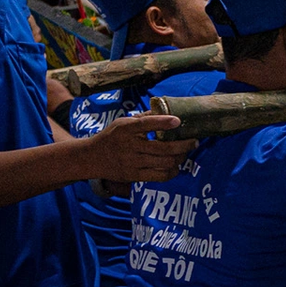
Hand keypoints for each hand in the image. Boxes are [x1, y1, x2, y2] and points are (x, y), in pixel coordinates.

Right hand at [77, 114, 192, 182]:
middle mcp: (129, 146)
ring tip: (185, 152)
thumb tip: (166, 110)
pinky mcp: (134, 176)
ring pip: (165, 162)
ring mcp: (132, 163)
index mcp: (125, 129)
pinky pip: (160, 176)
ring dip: (181, 158)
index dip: (163, 122)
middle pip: (163, 148)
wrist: (91, 158)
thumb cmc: (112, 137)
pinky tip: (176, 165)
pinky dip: (173, 171)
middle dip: (184, 145)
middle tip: (194, 141)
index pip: (145, 124)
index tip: (178, 121)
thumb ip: (143, 118)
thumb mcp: (122, 123)